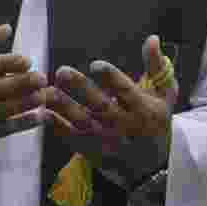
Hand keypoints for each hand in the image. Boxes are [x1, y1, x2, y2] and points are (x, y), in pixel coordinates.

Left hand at [44, 35, 176, 187]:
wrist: (151, 167)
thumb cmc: (155, 123)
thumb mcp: (164, 96)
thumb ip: (156, 67)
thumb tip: (152, 38)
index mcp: (144, 110)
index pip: (127, 93)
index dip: (112, 79)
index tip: (96, 65)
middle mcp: (125, 126)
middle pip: (101, 106)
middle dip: (81, 88)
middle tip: (62, 71)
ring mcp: (106, 140)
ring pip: (82, 122)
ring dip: (63, 106)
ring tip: (46, 90)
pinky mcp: (91, 150)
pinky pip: (71, 137)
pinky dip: (56, 126)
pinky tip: (42, 112)